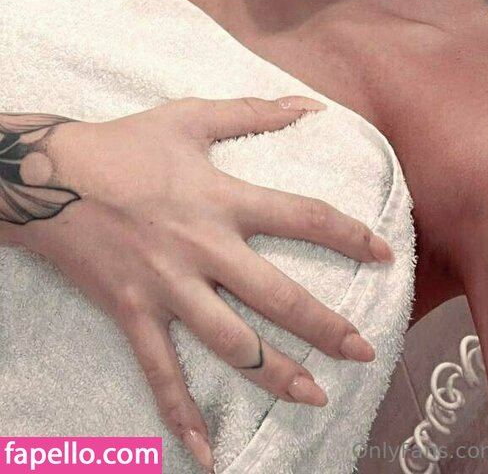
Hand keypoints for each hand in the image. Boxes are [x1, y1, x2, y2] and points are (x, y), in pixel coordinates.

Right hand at [18, 96, 394, 470]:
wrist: (48, 178)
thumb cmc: (123, 144)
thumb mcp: (190, 116)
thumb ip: (253, 111)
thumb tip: (309, 103)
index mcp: (222, 200)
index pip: (303, 216)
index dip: (349, 236)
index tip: (385, 254)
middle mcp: (203, 249)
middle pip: (277, 295)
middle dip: (326, 326)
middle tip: (364, 350)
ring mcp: (168, 287)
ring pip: (231, 342)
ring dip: (276, 374)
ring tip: (315, 398)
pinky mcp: (135, 313)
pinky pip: (161, 372)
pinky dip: (182, 414)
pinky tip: (207, 452)